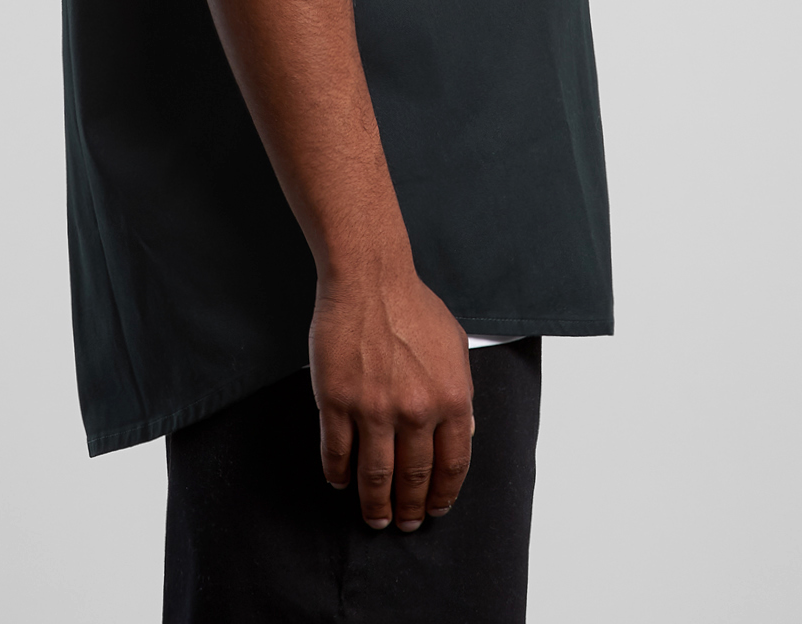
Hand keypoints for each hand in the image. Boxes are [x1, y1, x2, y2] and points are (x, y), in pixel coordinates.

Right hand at [310, 262, 474, 530]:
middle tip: (403, 523)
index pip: (453, 466)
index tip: (435, 509)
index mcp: (452, 398)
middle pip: (413, 478)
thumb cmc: (412, 306)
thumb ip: (461, 392)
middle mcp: (416, 410)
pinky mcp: (337, 402)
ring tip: (374, 518)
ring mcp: (374, 409)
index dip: (443, 495)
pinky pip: (337, 453)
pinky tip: (340, 482)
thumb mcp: (455, 346)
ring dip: (375, 505)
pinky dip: (339, 475)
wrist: (369, 278)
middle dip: (409, 509)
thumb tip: (464, 434)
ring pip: (375, 476)